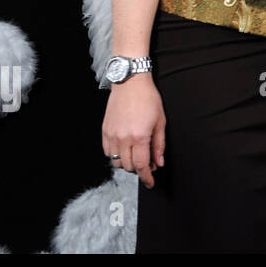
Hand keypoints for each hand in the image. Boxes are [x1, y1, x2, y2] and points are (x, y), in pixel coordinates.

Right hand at [101, 74, 164, 188]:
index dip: (146, 177)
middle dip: (139, 169)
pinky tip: (125, 149)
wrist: (130, 83)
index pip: (141, 166)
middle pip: (129, 166)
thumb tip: (158, 163)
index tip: (150, 183)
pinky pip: (108, 153)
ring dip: (127, 163)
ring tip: (136, 154)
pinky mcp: (105, 131)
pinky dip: (116, 156)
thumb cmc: (148, 99)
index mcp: (139, 137)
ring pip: (117, 162)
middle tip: (148, 163)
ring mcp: (112, 135)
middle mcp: (123, 138)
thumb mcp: (160, 121)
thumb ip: (159, 145)